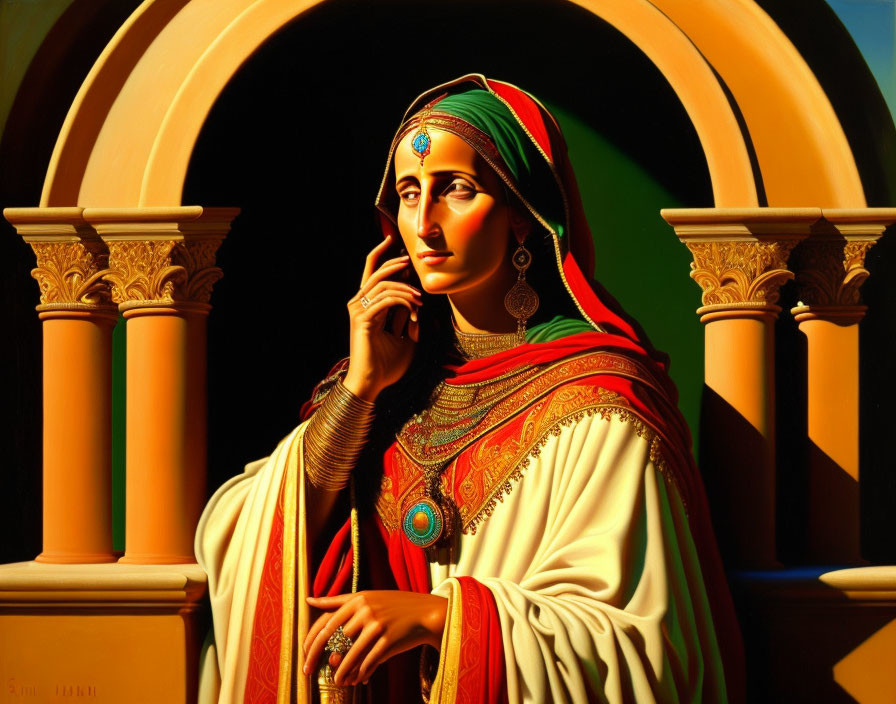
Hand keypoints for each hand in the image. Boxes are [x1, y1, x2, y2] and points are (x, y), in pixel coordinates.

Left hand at [302, 590, 447, 686]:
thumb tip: (309, 600)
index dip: (311, 639)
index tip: (303, 653)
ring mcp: (377, 626)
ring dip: (340, 671)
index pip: (326, 621)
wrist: (426, 613)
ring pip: (350, 654)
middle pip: (333, 637)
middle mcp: (366, 610)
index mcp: (358, 599)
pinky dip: (360, 673)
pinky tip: (356, 680)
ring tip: (336, 680)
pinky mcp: (389, 641)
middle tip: (308, 671)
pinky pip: (368, 662)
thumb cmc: (393, 606)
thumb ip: (338, 600)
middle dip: (316, 656)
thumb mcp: (367, 597)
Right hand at [343, 235, 421, 401]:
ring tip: (420, 299)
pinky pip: (385, 300)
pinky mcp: (362, 319)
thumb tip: (417, 303)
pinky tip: (415, 308)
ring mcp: (358, 311)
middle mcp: (358, 304)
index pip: (371, 273)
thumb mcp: (405, 338)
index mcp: (366, 306)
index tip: (393, 242)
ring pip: (383, 285)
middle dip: (395, 264)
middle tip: (412, 262)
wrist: (372, 383)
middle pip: (376, 272)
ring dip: (406, 289)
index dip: (380, 255)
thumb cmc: (387, 365)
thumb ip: (408, 319)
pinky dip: (403, 301)